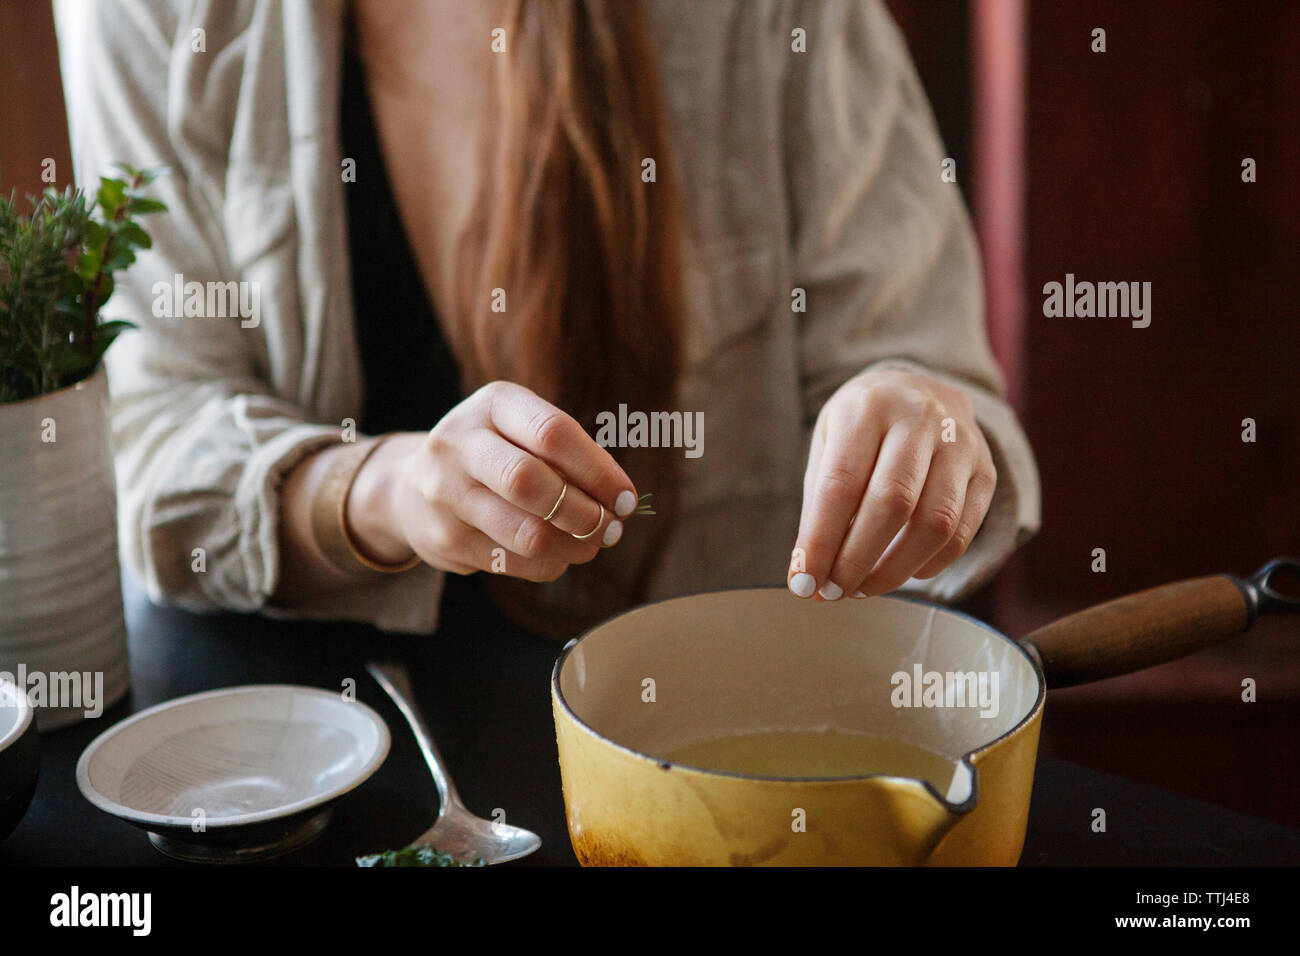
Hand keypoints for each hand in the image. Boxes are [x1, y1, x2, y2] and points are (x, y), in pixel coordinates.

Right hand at [348, 381, 638, 581]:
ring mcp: (446, 493)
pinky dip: (549, 564)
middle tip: (610, 526)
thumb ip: (569, 456)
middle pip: (531, 483)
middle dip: (584, 512)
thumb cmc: (495, 455)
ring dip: (573, 546)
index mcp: (493, 404)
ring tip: (592, 544)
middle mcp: (459, 443)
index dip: (598, 470)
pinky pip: (514, 562)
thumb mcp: (523, 432)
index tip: (627, 498)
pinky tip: (559, 555)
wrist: (412, 485)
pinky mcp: (445, 538)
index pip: (552, 433)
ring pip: (526, 533)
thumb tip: (620, 501)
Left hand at [788, 368, 996, 599]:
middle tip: (833, 592)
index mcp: (868, 406)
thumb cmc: (862, 426)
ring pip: (936, 523)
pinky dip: (929, 564)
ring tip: (863, 588)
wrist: (918, 388)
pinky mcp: (986, 471)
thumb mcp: (829, 443)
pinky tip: (902, 571)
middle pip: (892, 503)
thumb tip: (810, 574)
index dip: (820, 540)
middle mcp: (920, 417)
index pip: (841, 483)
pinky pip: (962, 533)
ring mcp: (961, 443)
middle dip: (857, 560)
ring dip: (894, 570)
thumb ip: (820, 504)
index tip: (804, 582)